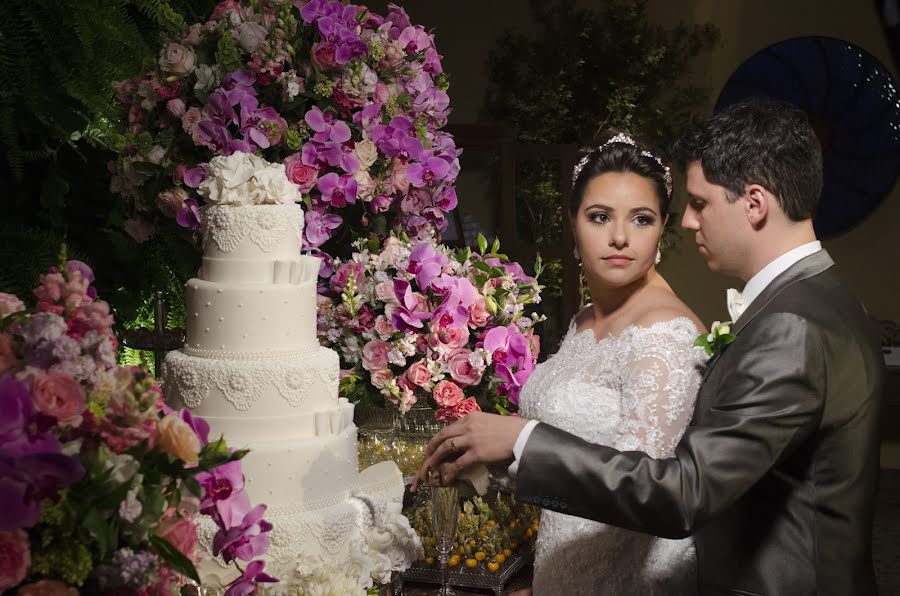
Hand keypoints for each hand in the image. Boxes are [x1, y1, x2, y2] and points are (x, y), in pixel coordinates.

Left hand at [411, 412, 527, 490]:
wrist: (523, 435)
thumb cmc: (510, 429)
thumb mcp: (489, 422)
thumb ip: (476, 428)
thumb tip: (467, 438)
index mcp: (469, 417)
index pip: (447, 429)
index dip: (437, 439)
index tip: (431, 448)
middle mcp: (467, 426)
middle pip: (441, 437)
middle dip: (430, 450)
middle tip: (424, 460)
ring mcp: (471, 439)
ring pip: (445, 448)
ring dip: (434, 460)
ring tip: (428, 471)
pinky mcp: (477, 452)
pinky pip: (458, 463)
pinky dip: (449, 471)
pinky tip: (445, 479)